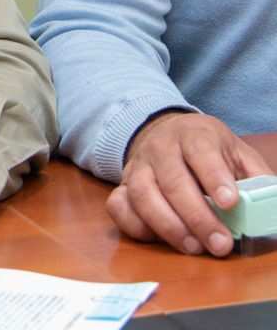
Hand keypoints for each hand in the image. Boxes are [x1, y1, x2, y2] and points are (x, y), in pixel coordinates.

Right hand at [107, 112, 271, 255]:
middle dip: (197, 216)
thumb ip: (255, 174)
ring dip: (168, 225)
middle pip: (172, 181)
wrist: (162, 133)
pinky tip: (160, 237)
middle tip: (220, 243)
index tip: (230, 202)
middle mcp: (159, 148)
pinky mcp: (121, 186)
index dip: (214, 177)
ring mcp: (136, 167)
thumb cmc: (205, 148)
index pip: (200, 151)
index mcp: (192, 134)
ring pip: (142, 195)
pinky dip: (136, 224)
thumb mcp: (235, 151)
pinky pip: (118, 207)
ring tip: (194, 246)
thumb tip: (273, 200)